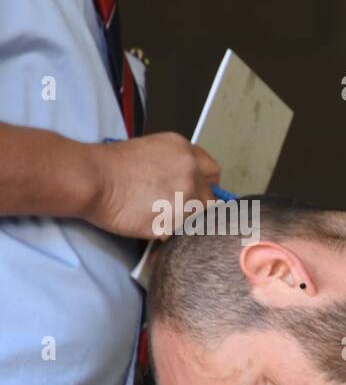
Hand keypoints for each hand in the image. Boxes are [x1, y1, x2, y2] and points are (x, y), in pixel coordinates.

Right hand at [84, 132, 220, 237]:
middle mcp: (191, 173)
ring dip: (183, 220)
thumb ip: (176, 165)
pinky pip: (180, 233)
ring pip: (197, 218)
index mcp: (186, 152)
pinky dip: (169, 232)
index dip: (205, 184)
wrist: (92, 178)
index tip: (196, 192)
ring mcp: (185, 198)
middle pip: (210, 199)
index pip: (213, 173)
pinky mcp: (174, 222)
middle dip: (196, 205)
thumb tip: (187, 182)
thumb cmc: (111, 164)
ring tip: (158, 215)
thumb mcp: (152, 150)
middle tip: (173, 207)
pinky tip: (151, 224)